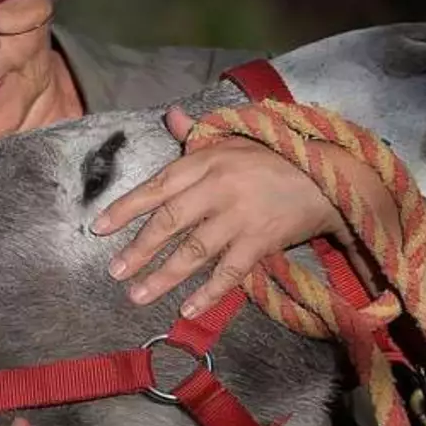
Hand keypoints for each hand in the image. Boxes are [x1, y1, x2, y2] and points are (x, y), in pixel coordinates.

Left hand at [89, 105, 356, 318]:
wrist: (327, 177)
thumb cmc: (275, 157)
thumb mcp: (235, 139)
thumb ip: (198, 134)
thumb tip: (170, 115)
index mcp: (209, 160)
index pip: (159, 185)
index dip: (127, 207)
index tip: (98, 228)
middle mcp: (220, 187)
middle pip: (170, 220)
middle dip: (139, 248)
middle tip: (114, 271)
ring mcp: (240, 216)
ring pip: (194, 250)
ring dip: (164, 276)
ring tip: (137, 296)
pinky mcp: (260, 241)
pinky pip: (229, 272)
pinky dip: (208, 293)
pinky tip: (186, 309)